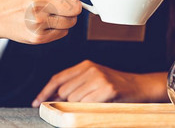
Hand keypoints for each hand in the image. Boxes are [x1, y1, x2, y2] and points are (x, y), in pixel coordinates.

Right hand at [0, 0, 82, 44]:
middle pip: (76, 7)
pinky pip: (63, 33)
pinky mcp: (38, 37)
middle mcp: (38, 4)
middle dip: (74, 5)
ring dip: (67, 18)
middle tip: (64, 3)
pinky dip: (59, 28)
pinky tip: (47, 22)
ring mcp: (38, 23)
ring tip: (54, 13)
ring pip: (71, 22)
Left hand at [32, 60, 158, 106]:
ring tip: (93, 103)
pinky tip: (99, 104)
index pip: (58, 78)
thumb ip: (74, 85)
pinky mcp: (108, 89)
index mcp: (85, 65)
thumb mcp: (93, 79)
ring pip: (74, 100)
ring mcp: (100, 78)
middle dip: (64, 102)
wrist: (138, 86)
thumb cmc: (114, 85)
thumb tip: (51, 97)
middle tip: (73, 107)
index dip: (44, 91)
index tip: (36, 102)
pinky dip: (89, 109)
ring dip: (79, 107)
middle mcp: (91, 69)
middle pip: (64, 91)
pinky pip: (87, 105)